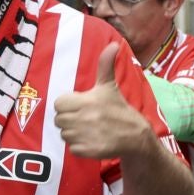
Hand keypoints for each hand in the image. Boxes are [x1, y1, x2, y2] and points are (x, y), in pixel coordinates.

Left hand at [54, 41, 154, 160]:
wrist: (135, 136)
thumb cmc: (118, 109)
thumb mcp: (109, 86)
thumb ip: (106, 65)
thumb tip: (113, 44)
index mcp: (87, 101)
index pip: (59, 104)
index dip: (67, 105)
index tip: (80, 106)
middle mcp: (84, 119)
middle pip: (59, 120)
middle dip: (69, 119)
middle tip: (84, 118)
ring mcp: (86, 136)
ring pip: (64, 135)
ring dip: (73, 133)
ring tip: (88, 130)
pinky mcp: (88, 150)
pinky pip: (72, 148)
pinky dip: (79, 146)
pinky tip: (91, 140)